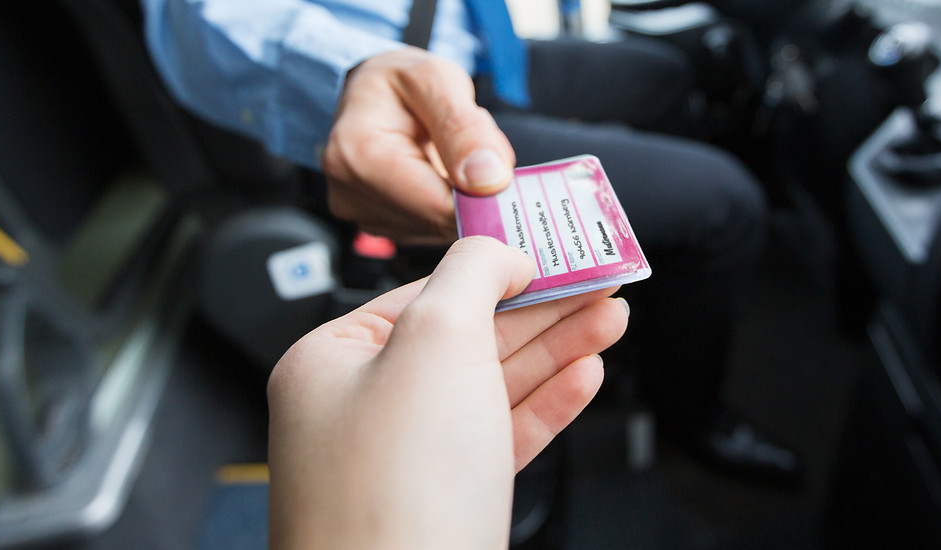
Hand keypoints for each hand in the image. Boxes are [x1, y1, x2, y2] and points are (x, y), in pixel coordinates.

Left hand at [268, 237, 628, 548]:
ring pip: (489, 389)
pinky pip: (499, 440)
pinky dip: (546, 405)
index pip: (425, 291)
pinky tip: (584, 377)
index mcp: (330, 362)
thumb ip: (471, 276)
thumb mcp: (435, 341)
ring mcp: (402, 464)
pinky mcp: (444, 506)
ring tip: (610, 320)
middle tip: (599, 282)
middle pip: (466, 338)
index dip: (499, 268)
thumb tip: (498, 253)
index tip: (555, 253)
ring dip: (556, 350)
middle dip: (541, 309)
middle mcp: (358, 411)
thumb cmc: (392, 494)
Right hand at [323, 48, 516, 243]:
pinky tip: (440, 170)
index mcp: (360, 156)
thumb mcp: (435, 79)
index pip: (438, 207)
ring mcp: (363, 215)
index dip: (483, 197)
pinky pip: (433, 227)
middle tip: (473, 144)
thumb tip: (489, 180)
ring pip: (442, 227)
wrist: (369, 93)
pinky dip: (449, 201)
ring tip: (449, 151)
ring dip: (462, 194)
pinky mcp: (380, 225)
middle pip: (441, 220)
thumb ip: (464, 127)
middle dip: (472, 189)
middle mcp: (351, 195)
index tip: (503, 170)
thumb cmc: (399, 81)